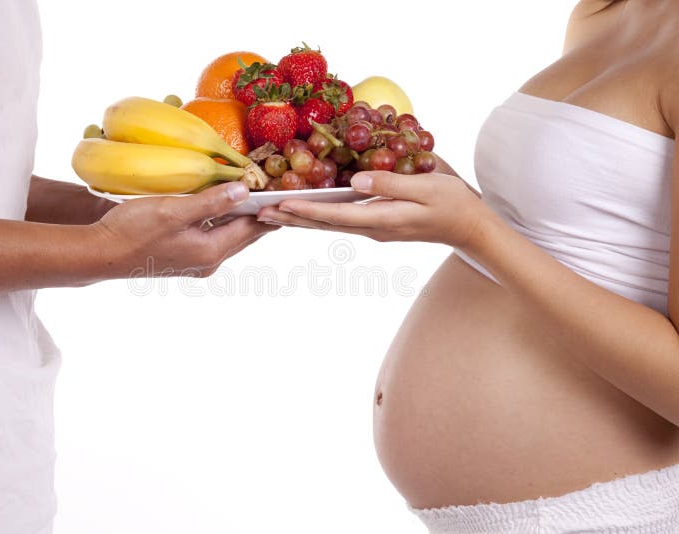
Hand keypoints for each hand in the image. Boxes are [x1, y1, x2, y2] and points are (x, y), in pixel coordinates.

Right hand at [92, 181, 276, 277]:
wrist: (101, 254)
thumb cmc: (133, 230)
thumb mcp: (174, 210)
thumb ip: (211, 201)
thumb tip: (244, 191)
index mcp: (211, 250)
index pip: (251, 227)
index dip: (268, 209)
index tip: (285, 193)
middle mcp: (208, 261)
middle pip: (244, 235)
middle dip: (261, 215)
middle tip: (278, 195)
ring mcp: (196, 262)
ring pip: (229, 237)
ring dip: (242, 219)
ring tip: (256, 198)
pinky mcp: (183, 258)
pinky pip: (214, 239)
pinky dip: (223, 223)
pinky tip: (222, 209)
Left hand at [257, 171, 488, 249]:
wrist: (470, 227)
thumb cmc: (453, 204)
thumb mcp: (427, 188)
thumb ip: (392, 184)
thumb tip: (357, 180)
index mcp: (381, 219)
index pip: (335, 216)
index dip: (306, 210)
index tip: (279, 206)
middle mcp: (371, 228)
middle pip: (323, 224)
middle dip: (292, 218)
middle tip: (260, 212)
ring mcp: (373, 228)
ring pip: (329, 225)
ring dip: (300, 219)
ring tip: (273, 213)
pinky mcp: (376, 223)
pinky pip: (340, 221)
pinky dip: (318, 216)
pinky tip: (306, 210)